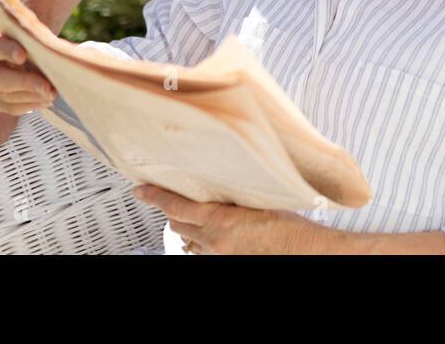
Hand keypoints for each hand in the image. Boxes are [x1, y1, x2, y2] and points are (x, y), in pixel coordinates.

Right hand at [0, 30, 56, 115]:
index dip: (9, 51)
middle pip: (0, 78)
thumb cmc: (27, 43)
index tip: (23, 55)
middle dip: (26, 84)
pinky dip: (29, 105)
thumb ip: (40, 42)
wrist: (18, 54)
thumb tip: (66, 52)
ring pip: (6, 95)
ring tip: (52, 95)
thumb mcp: (30, 37)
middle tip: (47, 87)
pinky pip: (9, 108)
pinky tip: (45, 101)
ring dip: (31, 97)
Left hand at [133, 184, 323, 253]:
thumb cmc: (290, 225)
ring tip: (198, 216)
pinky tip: (215, 233)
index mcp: (221, 221)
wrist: (303, 250)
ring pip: (189, 240)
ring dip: (189, 227)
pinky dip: (203, 241)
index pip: (176, 207)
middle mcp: (215, 241)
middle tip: (175, 198)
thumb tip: (221, 183)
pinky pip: (203, 251)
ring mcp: (219, 254)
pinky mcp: (226, 261)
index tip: (140, 190)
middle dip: (173, 212)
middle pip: (177, 225)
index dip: (155, 197)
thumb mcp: (259, 199)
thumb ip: (234, 195)